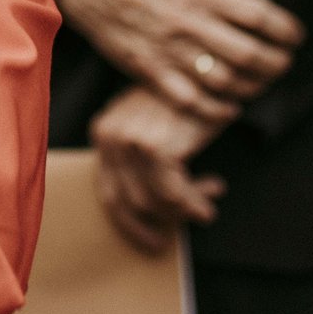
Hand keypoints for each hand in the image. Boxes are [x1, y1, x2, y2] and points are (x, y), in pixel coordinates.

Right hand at [53, 0, 303, 119]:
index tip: (295, 35)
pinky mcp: (149, 69)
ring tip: (260, 81)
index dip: (287, 30)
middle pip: (249, 54)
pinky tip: (230, 105)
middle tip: (284, 62)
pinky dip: (216, 110)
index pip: (260, 15)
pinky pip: (190, 100)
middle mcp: (188, 21)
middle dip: (277, 64)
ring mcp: (168, 49)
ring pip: (224, 81)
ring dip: (252, 87)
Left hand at [91, 87, 227, 255]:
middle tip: (176, 236)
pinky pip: (174, 196)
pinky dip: (194, 204)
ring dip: (183, 211)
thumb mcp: (152, 126)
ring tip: (207, 205)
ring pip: (154, 203)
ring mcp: (130, 143)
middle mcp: (109, 137)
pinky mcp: (155, 149)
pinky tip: (210, 202)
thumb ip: (142, 161)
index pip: (109, 193)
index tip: (151, 242)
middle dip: (158, 223)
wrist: (207, 71)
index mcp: (102, 132)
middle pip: (129, 203)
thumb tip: (151, 213)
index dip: (130, 224)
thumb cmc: (182, 100)